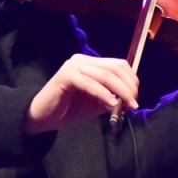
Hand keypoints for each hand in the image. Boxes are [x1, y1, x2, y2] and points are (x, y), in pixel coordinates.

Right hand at [24, 54, 139, 133]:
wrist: (42, 117)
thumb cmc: (68, 110)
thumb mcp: (96, 105)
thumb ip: (112, 99)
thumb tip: (129, 101)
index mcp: (91, 64)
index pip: (119, 65)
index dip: (131, 80)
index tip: (135, 99)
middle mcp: (82, 60)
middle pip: (115, 68)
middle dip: (129, 87)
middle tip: (134, 104)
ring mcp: (73, 66)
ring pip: (106, 75)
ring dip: (120, 91)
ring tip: (127, 106)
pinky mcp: (66, 75)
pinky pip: (90, 83)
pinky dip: (103, 94)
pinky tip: (111, 104)